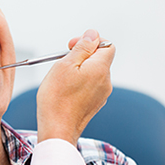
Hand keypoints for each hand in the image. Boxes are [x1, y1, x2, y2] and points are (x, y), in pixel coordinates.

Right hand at [36, 29, 115, 145]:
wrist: (57, 130)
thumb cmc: (57, 99)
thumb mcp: (65, 65)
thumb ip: (82, 48)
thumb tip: (92, 35)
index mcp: (100, 68)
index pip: (107, 45)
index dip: (90, 41)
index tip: (72, 46)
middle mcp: (105, 81)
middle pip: (99, 59)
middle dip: (82, 56)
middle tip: (63, 62)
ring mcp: (101, 95)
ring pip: (93, 73)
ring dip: (79, 70)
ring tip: (61, 79)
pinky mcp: (94, 105)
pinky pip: (90, 87)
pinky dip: (79, 84)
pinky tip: (65, 91)